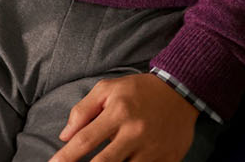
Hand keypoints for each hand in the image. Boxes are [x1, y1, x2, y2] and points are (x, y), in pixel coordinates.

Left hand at [48, 73, 199, 161]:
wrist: (180, 91)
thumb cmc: (138, 91)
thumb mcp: (107, 89)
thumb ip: (83, 110)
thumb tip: (64, 136)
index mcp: (118, 113)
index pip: (85, 140)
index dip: (67, 156)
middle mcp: (135, 132)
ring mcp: (152, 148)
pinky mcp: (167, 159)